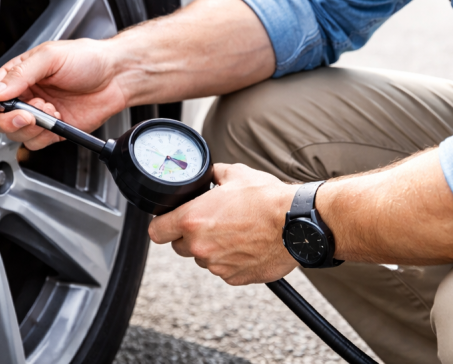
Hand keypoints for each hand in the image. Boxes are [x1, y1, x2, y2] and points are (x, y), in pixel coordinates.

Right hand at [0, 39, 125, 149]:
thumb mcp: (50, 57)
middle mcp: (26, 96)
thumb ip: (21, 74)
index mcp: (20, 75)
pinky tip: (58, 119)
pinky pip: (37, 142)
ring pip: (17, 133)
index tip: (4, 104)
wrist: (117, 76)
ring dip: (32, 127)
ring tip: (51, 110)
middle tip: (30, 114)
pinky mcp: (54, 130)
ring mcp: (39, 114)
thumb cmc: (88, 58)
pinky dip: (45, 136)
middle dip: (11, 120)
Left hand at [148, 163, 299, 285]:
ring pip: (204, 258)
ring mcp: (218, 265)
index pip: (156, 231)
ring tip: (235, 231)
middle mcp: (201, 246)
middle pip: (179, 246)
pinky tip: (246, 244)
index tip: (169, 221)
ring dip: (212, 248)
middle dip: (190, 235)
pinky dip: (231, 260)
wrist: (296, 223)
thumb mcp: (235, 173)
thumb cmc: (267, 198)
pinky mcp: (235, 278)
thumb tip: (209, 175)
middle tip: (211, 222)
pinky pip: (224, 270)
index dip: (162, 224)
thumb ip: (213, 175)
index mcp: (193, 219)